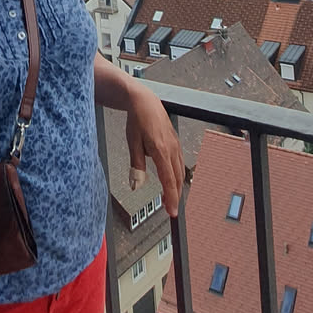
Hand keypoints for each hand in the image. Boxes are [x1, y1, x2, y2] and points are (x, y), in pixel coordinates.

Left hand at [124, 86, 186, 216]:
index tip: (171, 211)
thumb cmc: (138, 120)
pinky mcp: (176, 143)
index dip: (171, 197)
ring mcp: (176, 146)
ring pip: (180, 171)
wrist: (145, 102)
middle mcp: (172, 149)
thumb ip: (136, 165)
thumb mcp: (132, 143)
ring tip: (170, 198)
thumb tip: (136, 185)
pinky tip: (172, 180)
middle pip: (177, 179)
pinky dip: (177, 175)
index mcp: (161, 150)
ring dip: (177, 186)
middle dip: (175, 195)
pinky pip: (179, 163)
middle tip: (170, 209)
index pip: (168, 180)